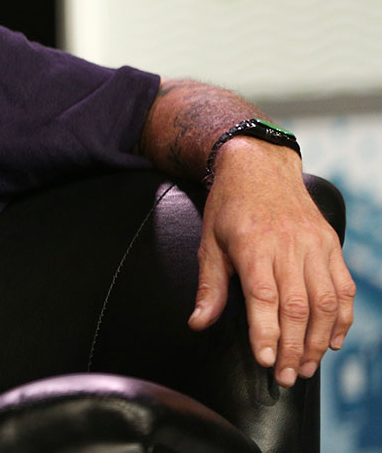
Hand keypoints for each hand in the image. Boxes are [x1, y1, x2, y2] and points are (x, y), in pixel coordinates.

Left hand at [188, 138, 354, 386]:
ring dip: (319, 340)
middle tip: (287, 377)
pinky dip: (342, 318)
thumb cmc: (229, 206)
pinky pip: (343, 288)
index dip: (267, 333)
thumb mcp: (209, 241)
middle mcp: (288, 246)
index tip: (265, 361)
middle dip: (293, 347)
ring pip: (325, 301)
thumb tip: (198, 323)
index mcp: (254, 245)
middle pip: (298, 306)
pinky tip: (332, 341)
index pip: (265, 298)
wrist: (260, 165)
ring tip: (306, 367)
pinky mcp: (330, 244)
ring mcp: (314, 245)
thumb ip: (209, 286)